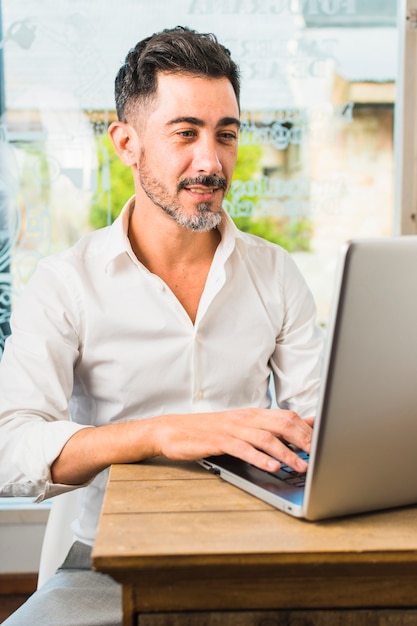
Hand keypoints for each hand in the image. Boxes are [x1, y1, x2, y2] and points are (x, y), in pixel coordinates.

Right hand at [151, 408, 312, 473]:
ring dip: (286, 452)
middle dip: (303, 440)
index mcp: (253, 414)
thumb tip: (300, 425)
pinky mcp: (218, 441)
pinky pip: (242, 448)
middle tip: (320, 455)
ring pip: (265, 437)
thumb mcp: (241, 426)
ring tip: (300, 467)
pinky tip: (272, 466)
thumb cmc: (209, 432)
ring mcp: (232, 428)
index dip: (308, 430)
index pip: (287, 417)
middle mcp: (245, 418)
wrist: (173, 430)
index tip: (325, 443)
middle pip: (281, 424)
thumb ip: (268, 426)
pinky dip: (259, 457)